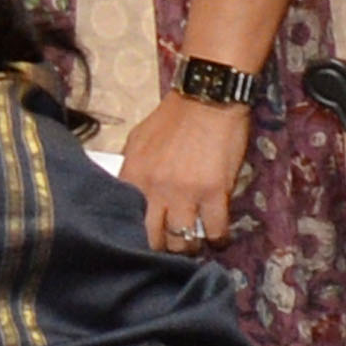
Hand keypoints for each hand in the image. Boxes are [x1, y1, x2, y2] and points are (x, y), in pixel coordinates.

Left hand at [121, 96, 250, 256]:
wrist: (207, 98)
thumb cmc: (173, 117)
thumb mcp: (138, 139)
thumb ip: (130, 168)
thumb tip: (127, 193)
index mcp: (133, 177)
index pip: (127, 222)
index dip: (136, 237)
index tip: (146, 240)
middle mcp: (155, 190)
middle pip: (154, 240)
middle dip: (163, 247)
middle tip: (172, 245)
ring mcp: (185, 194)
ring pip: (184, 241)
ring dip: (190, 245)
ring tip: (194, 241)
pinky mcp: (214, 193)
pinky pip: (214, 230)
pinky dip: (217, 238)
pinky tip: (218, 237)